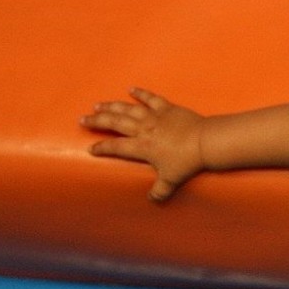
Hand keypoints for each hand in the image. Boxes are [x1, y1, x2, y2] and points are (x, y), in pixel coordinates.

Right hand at [81, 87, 203, 201]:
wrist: (205, 141)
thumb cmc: (187, 161)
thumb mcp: (172, 180)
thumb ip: (160, 190)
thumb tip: (153, 199)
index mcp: (142, 147)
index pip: (116, 147)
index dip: (102, 148)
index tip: (91, 149)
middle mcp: (143, 129)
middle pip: (114, 123)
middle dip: (97, 121)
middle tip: (83, 119)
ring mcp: (154, 116)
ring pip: (127, 109)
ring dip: (111, 106)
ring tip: (98, 105)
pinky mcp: (167, 108)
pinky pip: (151, 98)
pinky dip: (141, 93)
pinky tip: (131, 89)